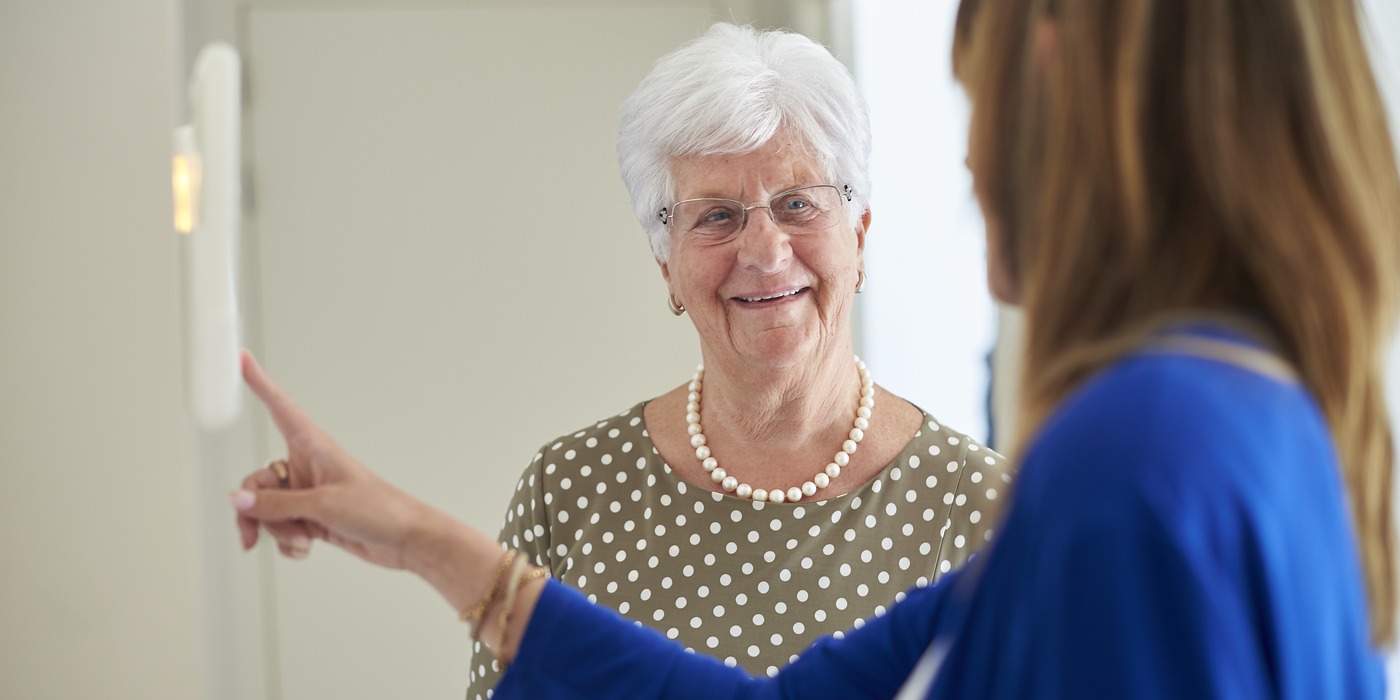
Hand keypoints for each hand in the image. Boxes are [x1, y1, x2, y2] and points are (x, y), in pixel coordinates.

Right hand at [229, 350, 434, 569]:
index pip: (279, 407)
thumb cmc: (379, 510)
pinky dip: (288, 541)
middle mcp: (306, 466)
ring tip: (302, 539)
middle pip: (257, 482)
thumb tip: (237, 500)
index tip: (241, 358)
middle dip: (254, 511)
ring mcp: (307, 493)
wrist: (406, 539)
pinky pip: (281, 527)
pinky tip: (307, 546)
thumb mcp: (322, 506)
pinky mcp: (312, 516)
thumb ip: (275, 504)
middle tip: (254, 534)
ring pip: (267, 509)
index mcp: (314, 446)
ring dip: (277, 530)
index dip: (259, 382)